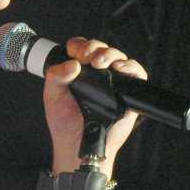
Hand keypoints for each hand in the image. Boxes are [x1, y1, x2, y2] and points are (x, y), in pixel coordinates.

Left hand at [43, 38, 147, 172]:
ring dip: (111, 54)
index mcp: (78, 71)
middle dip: (95, 48)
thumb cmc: (65, 122)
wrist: (76, 143)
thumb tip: (72, 64)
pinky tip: (120, 69)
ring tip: (101, 63)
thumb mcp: (53, 95)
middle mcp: (97, 74)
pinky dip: (131, 67)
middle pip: (101, 49)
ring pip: (118, 57)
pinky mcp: (127, 92)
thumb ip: (56, 76)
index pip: (82, 47)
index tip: (76, 54)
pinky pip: (136, 73)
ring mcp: (113, 82)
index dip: (80, 46)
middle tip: (87, 58)